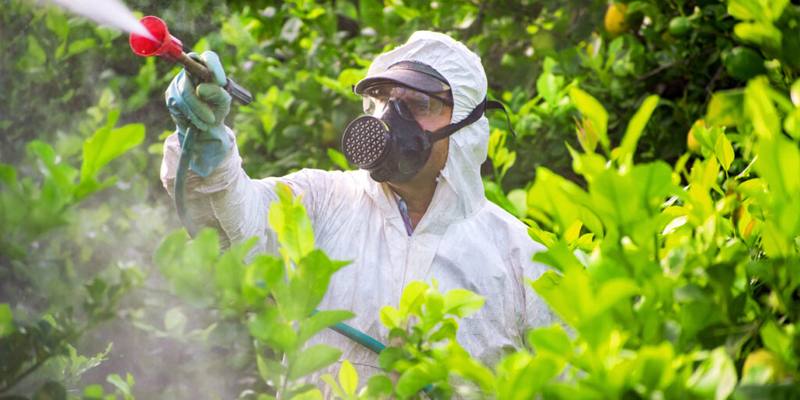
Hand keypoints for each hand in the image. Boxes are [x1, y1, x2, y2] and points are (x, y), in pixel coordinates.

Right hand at [165, 51, 232, 176]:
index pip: (209, 57)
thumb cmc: (217, 109)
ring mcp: (179, 80)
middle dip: (202, 100)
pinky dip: (191, 115)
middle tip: (212, 119)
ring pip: (185, 93)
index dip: (212, 64)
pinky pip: (179, 103)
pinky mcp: (170, 94)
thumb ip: (217, 94)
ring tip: (208, 123)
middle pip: (191, 76)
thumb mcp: (223, 102)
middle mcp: (192, 70)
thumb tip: (200, 89)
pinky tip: (198, 122)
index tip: (218, 79)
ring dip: (198, 112)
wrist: (204, 126)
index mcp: (209, 67)